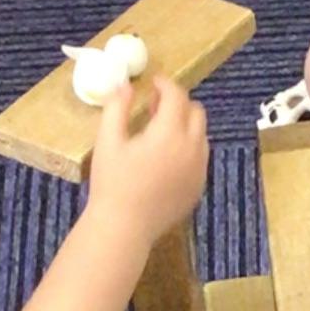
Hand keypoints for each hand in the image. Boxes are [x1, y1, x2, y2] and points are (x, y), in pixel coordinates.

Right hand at [85, 76, 207, 247]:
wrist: (125, 228)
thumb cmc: (112, 183)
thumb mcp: (108, 141)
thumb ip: (116, 108)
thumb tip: (123, 84)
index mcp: (169, 133)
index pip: (177, 97)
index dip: (166, 85)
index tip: (154, 83)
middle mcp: (192, 148)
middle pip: (196, 112)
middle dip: (178, 103)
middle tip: (155, 107)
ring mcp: (199, 169)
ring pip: (201, 135)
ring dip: (185, 125)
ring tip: (159, 132)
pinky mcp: (198, 186)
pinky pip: (200, 157)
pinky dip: (188, 148)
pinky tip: (166, 158)